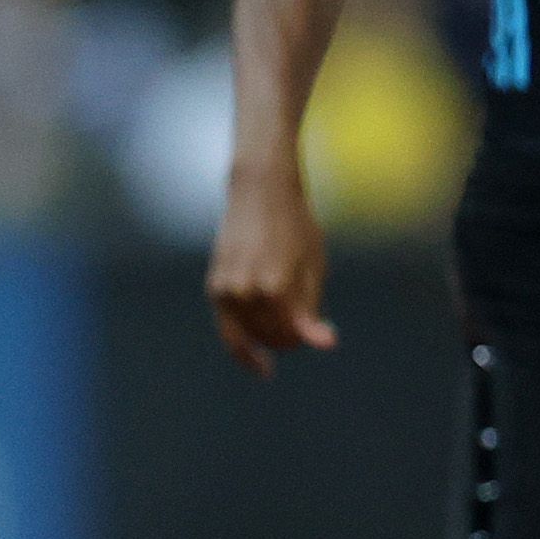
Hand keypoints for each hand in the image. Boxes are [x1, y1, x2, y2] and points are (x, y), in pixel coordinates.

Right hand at [206, 156, 336, 377]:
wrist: (259, 194)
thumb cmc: (294, 227)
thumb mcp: (313, 268)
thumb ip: (312, 311)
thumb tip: (326, 345)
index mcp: (275, 288)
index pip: (289, 336)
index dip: (305, 338)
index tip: (317, 331)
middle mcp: (245, 292)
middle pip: (267, 338)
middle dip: (285, 339)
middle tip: (299, 330)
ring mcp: (225, 291)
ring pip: (244, 337)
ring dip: (263, 340)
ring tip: (279, 333)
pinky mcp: (213, 287)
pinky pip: (227, 326)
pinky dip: (242, 336)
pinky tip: (256, 342)